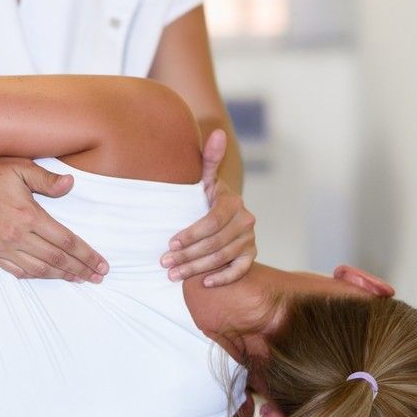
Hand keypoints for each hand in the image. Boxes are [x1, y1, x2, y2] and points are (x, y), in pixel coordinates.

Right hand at [0, 157, 108, 281]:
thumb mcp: (19, 168)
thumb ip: (47, 180)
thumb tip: (71, 184)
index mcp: (28, 215)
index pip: (66, 240)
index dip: (86, 254)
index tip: (101, 264)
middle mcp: (16, 235)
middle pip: (56, 258)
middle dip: (80, 269)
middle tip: (98, 277)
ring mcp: (2, 246)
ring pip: (39, 268)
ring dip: (61, 275)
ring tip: (79, 278)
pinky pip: (17, 270)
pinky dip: (36, 275)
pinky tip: (48, 275)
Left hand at [160, 129, 256, 285]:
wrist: (224, 212)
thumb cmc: (206, 195)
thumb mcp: (206, 178)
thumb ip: (209, 159)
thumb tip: (217, 133)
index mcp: (232, 201)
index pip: (211, 222)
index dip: (191, 234)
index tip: (170, 243)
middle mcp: (246, 220)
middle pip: (215, 243)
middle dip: (188, 254)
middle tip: (164, 263)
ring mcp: (250, 238)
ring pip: (222, 257)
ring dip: (197, 268)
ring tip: (173, 274)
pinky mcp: (251, 254)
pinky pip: (240, 270)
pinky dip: (223, 278)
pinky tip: (204, 283)